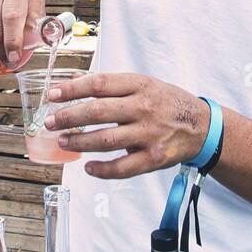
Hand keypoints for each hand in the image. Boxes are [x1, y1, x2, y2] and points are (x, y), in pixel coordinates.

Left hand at [44, 73, 210, 179]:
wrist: (201, 126)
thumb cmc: (166, 102)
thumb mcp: (143, 84)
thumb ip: (111, 84)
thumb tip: (73, 81)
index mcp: (139, 85)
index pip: (99, 84)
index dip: (72, 89)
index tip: (52, 94)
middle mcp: (143, 108)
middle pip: (98, 112)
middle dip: (68, 117)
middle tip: (50, 122)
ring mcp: (148, 134)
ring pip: (105, 140)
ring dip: (79, 142)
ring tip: (63, 142)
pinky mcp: (153, 158)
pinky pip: (122, 167)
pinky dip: (102, 170)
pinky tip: (88, 167)